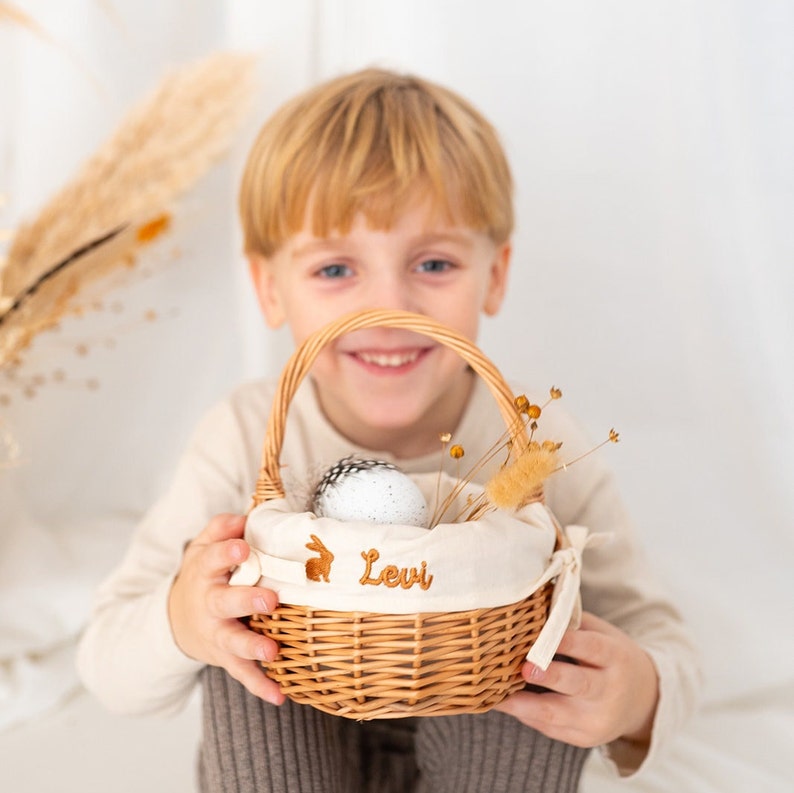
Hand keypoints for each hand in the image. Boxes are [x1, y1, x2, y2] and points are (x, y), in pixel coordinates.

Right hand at [168, 513, 284, 704]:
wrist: (177, 619)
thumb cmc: (205, 574)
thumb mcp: (203, 546)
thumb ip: (221, 528)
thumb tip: (243, 517)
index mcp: (205, 571)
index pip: (212, 558)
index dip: (226, 552)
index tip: (244, 547)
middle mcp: (209, 603)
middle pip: (225, 602)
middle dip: (246, 600)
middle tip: (270, 599)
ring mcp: (216, 633)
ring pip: (233, 642)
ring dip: (252, 647)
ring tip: (272, 651)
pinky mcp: (225, 657)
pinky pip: (242, 673)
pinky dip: (260, 686)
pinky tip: (280, 696)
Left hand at [495, 612, 658, 748]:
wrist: (643, 700)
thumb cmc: (612, 657)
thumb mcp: (604, 634)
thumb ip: (573, 623)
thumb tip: (533, 605)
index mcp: (617, 658)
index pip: (593, 648)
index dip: (568, 642)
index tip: (541, 634)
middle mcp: (610, 691)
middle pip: (579, 684)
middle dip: (550, 676)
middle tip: (524, 668)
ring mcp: (597, 719)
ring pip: (558, 714)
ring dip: (525, 705)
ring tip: (498, 694)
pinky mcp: (583, 738)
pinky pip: (551, 728)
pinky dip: (526, 715)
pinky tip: (505, 703)